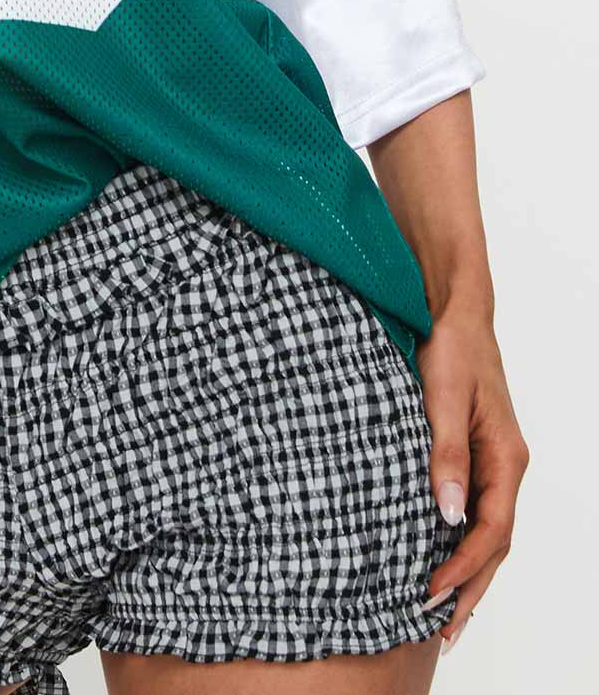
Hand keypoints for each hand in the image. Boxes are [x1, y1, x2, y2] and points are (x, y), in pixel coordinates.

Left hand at [416, 298, 528, 651]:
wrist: (451, 307)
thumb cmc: (451, 345)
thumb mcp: (444, 397)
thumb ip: (445, 454)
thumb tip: (449, 514)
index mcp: (506, 457)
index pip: (492, 531)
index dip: (464, 568)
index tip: (432, 595)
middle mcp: (504, 463)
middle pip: (494, 542)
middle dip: (470, 588)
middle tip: (440, 630)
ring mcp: (490, 459)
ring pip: (484, 529)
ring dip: (465, 570)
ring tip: (439, 610)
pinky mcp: (471, 450)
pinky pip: (471, 508)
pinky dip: (457, 539)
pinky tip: (434, 553)